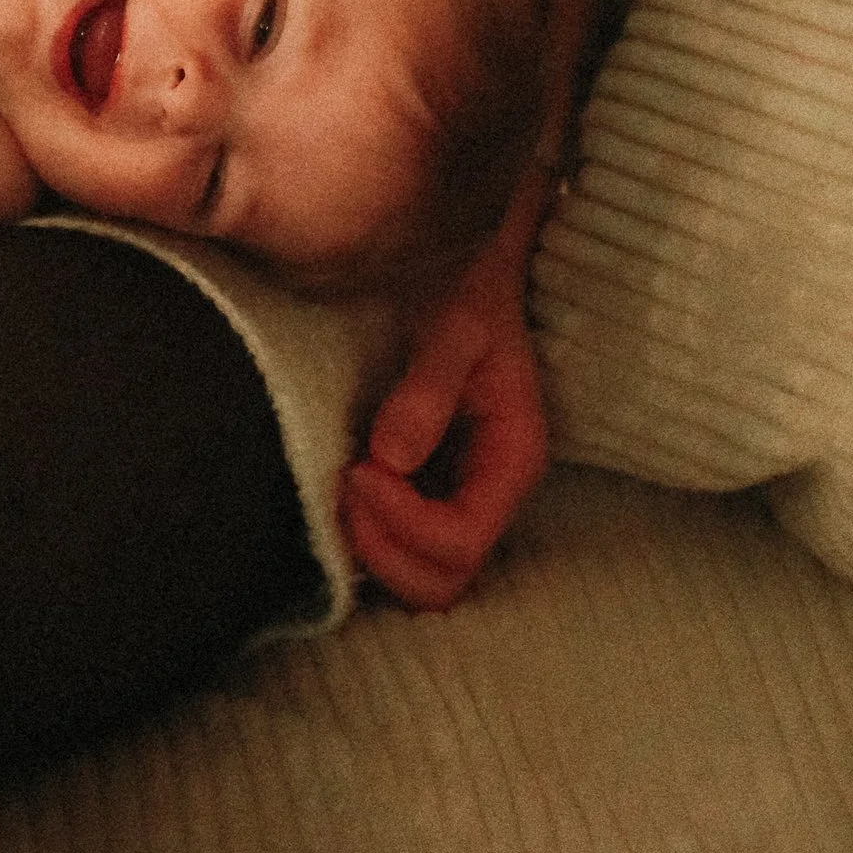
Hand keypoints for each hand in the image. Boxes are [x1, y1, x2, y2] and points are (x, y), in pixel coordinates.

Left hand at [339, 235, 549, 610]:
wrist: (468, 271)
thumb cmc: (467, 292)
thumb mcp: (455, 325)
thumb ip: (427, 389)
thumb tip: (389, 458)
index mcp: (511, 460)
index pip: (462, 541)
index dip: (404, 522)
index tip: (360, 468)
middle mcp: (491, 494)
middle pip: (445, 581)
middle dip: (385, 548)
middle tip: (345, 483)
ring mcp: (462, 498)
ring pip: (423, 576)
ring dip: (374, 548)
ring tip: (341, 484)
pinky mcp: (431, 492)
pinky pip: (403, 547)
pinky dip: (369, 537)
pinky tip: (345, 487)